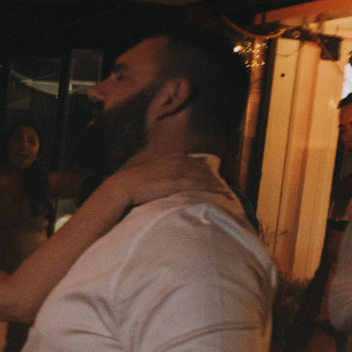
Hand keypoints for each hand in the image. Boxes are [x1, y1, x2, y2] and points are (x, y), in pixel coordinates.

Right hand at [105, 151, 220, 208]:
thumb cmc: (134, 184)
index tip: (214, 179)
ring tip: (227, 194)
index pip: (195, 163)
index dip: (206, 172)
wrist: (125, 186)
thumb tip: (165, 182)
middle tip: (225, 189)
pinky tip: (221, 193)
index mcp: (172, 157)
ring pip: (204, 176)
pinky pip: (200, 184)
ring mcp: (179, 170)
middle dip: (214, 179)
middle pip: (203, 169)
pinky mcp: (178, 181)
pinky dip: (212, 188)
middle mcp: (179, 160)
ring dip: (217, 185)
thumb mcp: (151, 174)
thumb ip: (162, 174)